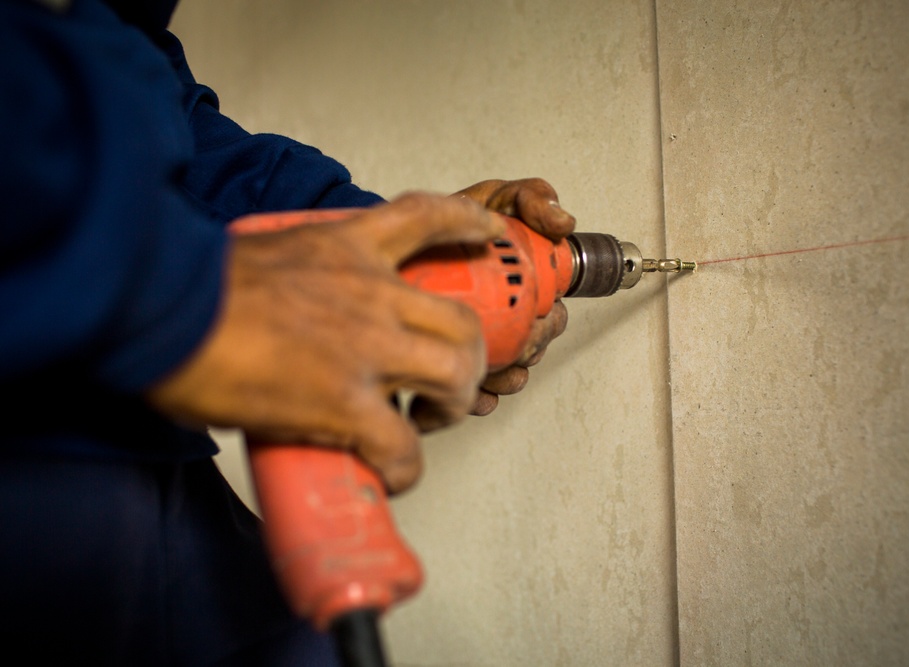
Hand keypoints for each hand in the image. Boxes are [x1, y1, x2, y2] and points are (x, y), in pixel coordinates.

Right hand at [146, 193, 505, 492]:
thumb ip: (304, 276)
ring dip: (454, 406)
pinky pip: (400, 443)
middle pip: (461, 321)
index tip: (488, 233)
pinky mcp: (343, 398)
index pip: (426, 218)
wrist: (158, 305)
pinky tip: (393, 473)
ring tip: (429, 422)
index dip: (467, 225)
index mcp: (348, 248)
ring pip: (454, 373)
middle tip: (448, 382)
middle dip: (472, 358)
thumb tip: (298, 317)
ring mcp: (364, 344)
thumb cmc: (193, 284)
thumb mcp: (266, 253)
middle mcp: (371, 292)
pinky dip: (405, 467)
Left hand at [453, 178, 574, 414]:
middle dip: (527, 348)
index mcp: (522, 287)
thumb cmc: (451, 222)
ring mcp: (480, 340)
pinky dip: (479, 397)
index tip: (538, 311)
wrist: (396, 238)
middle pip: (533, 348)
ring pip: (508, 375)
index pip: (554, 315)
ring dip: (505, 376)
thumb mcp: (495, 197)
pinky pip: (475, 394)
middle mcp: (505, 317)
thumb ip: (531, 198)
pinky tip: (472, 390)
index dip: (550, 319)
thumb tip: (562, 221)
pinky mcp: (449, 360)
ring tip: (489, 365)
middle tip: (511, 337)